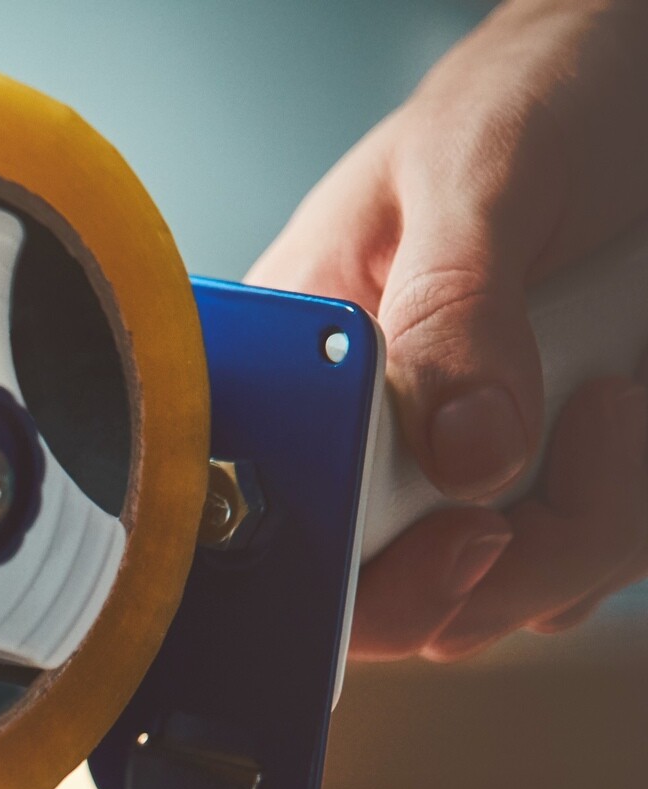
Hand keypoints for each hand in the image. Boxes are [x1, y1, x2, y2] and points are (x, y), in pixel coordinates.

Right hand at [250, 0, 647, 661]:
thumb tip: (463, 460)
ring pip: (514, 596)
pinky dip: (635, 502)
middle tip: (593, 431)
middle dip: (515, 557)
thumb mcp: (481, 172)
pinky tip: (640, 406)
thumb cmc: (539, 90)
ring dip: (601, 516)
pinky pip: (590, 557)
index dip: (364, 582)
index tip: (467, 536)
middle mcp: (371, 442)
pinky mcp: (552, 480)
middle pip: (406, 602)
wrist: (644, 76)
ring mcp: (465, 471)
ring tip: (628, 390)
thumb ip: (453, 310)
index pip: (286, 532)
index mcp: (298, 371)